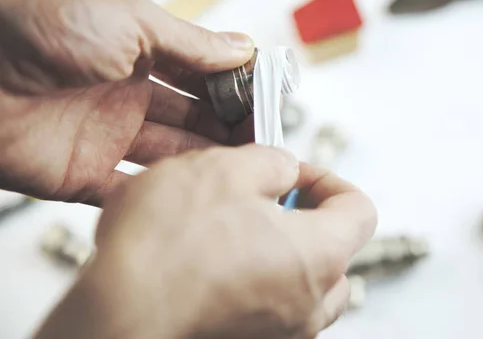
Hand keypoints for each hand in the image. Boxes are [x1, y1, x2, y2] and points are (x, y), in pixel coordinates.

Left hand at [0, 0, 254, 204]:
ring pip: (170, 157)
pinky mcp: (80, 174)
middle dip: (230, 130)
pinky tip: (194, 200)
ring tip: (244, 173)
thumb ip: (191, 43)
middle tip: (267, 145)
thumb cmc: (37, 24)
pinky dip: (159, 198)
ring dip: (204, 165)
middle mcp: (126, 94)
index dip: (236, 89)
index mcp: (139, 52)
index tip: (269, 105)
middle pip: (193, 119)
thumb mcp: (131, 21)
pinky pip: (126, 192)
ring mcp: (105, 136)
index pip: (203, 75)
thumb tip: (242, 48)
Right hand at [34, 145, 377, 338]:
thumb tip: (284, 170)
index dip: (330, 180)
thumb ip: (273, 162)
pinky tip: (217, 262)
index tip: (297, 173)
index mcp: (319, 255)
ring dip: (283, 253)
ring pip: (305, 286)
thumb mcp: (226, 169)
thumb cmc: (168, 246)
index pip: (361, 210)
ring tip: (240, 231)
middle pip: (338, 254)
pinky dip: (257, 280)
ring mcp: (280, 331)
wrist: (119, 312)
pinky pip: (271, 307)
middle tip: (271, 202)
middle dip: (310, 220)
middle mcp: (309, 302)